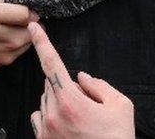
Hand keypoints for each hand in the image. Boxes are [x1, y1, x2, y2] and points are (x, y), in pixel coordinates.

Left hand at [28, 23, 133, 138]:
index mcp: (71, 102)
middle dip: (67, 86)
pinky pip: (39, 117)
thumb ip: (100, 85)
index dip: (42, 42)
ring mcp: (46, 130)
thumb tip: (81, 77)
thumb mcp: (121, 106)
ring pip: (45, 100)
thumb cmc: (117, 138)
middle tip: (87, 103)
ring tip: (80, 120)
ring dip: (58, 101)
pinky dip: (50, 116)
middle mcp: (53, 114)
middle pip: (51, 84)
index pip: (52, 64)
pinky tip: (67, 127)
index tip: (33, 27)